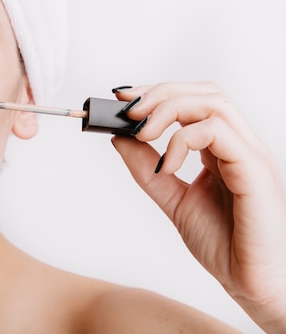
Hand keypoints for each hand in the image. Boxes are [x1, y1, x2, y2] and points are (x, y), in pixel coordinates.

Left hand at [111, 82, 285, 332]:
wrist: (250, 282)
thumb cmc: (224, 244)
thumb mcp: (172, 199)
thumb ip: (147, 169)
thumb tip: (119, 138)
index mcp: (221, 149)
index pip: (193, 101)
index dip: (157, 93)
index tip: (122, 97)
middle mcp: (238, 145)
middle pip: (204, 92)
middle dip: (160, 93)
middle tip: (128, 110)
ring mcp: (249, 154)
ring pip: (213, 102)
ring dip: (169, 109)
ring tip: (142, 132)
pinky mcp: (254, 169)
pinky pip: (218, 132)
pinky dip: (183, 140)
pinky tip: (167, 166)